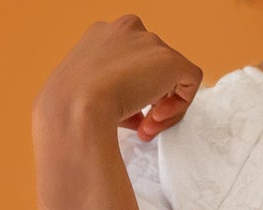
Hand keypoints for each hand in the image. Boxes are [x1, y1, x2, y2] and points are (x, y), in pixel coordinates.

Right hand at [34, 14, 202, 141]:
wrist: (76, 108)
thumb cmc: (72, 108)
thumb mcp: (90, 96)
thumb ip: (117, 97)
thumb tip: (139, 116)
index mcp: (102, 34)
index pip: (130, 62)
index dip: (133, 92)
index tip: (127, 117)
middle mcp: (126, 29)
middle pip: (153, 67)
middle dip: (149, 100)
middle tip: (140, 127)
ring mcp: (149, 41)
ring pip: (172, 76)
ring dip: (163, 106)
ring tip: (147, 128)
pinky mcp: (170, 60)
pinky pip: (190, 82)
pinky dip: (180, 105)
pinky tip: (158, 119)